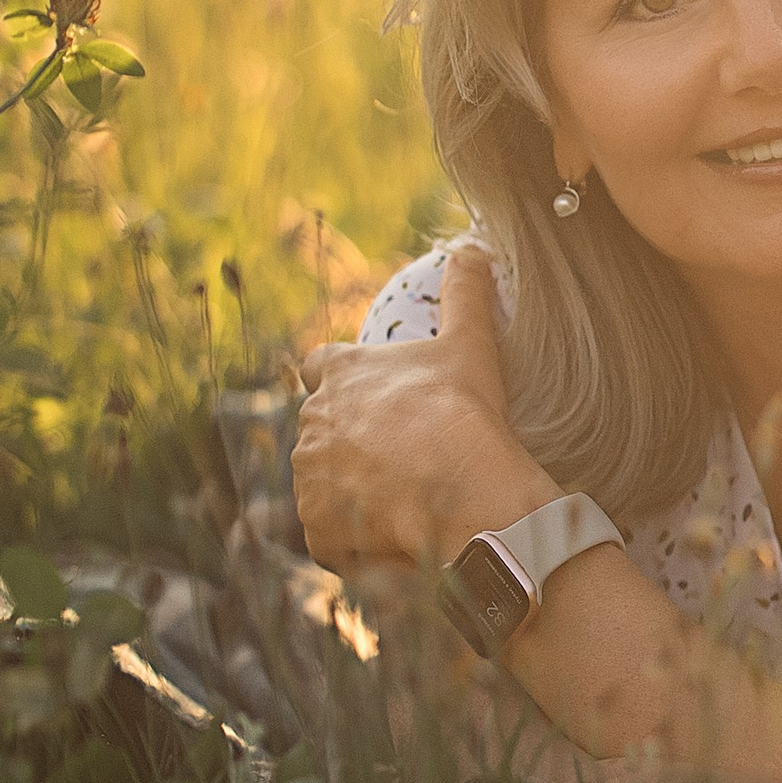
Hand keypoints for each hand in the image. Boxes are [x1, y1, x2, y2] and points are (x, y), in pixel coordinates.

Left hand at [295, 258, 542, 570]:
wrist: (462, 493)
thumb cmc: (462, 413)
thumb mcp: (470, 344)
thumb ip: (466, 294)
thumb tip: (472, 249)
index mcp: (339, 375)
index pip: (317, 366)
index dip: (339, 378)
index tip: (366, 392)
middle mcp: (311, 425)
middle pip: (321, 428)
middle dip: (348, 438)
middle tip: (399, 452)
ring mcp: (309, 481)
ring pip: (322, 482)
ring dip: (348, 487)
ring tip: (400, 497)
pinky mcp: (316, 530)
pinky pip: (331, 532)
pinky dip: (355, 533)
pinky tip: (395, 531)